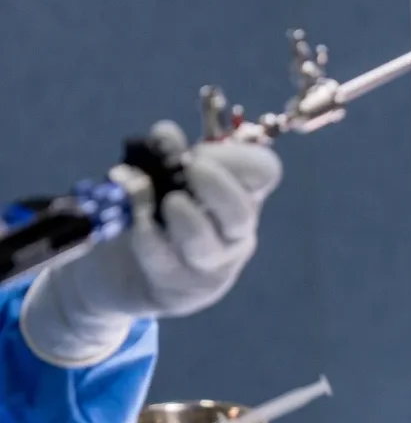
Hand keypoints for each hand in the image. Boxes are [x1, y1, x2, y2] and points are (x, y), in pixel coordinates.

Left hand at [20, 121, 281, 365]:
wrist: (134, 277)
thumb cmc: (161, 218)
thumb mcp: (168, 179)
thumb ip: (170, 153)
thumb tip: (167, 134)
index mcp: (243, 197)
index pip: (265, 172)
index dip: (237, 156)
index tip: (200, 152)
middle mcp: (235, 233)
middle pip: (239, 211)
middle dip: (209, 183)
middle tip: (184, 169)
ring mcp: (210, 265)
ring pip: (202, 241)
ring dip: (177, 213)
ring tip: (164, 201)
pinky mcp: (179, 288)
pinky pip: (160, 256)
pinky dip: (143, 230)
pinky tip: (134, 217)